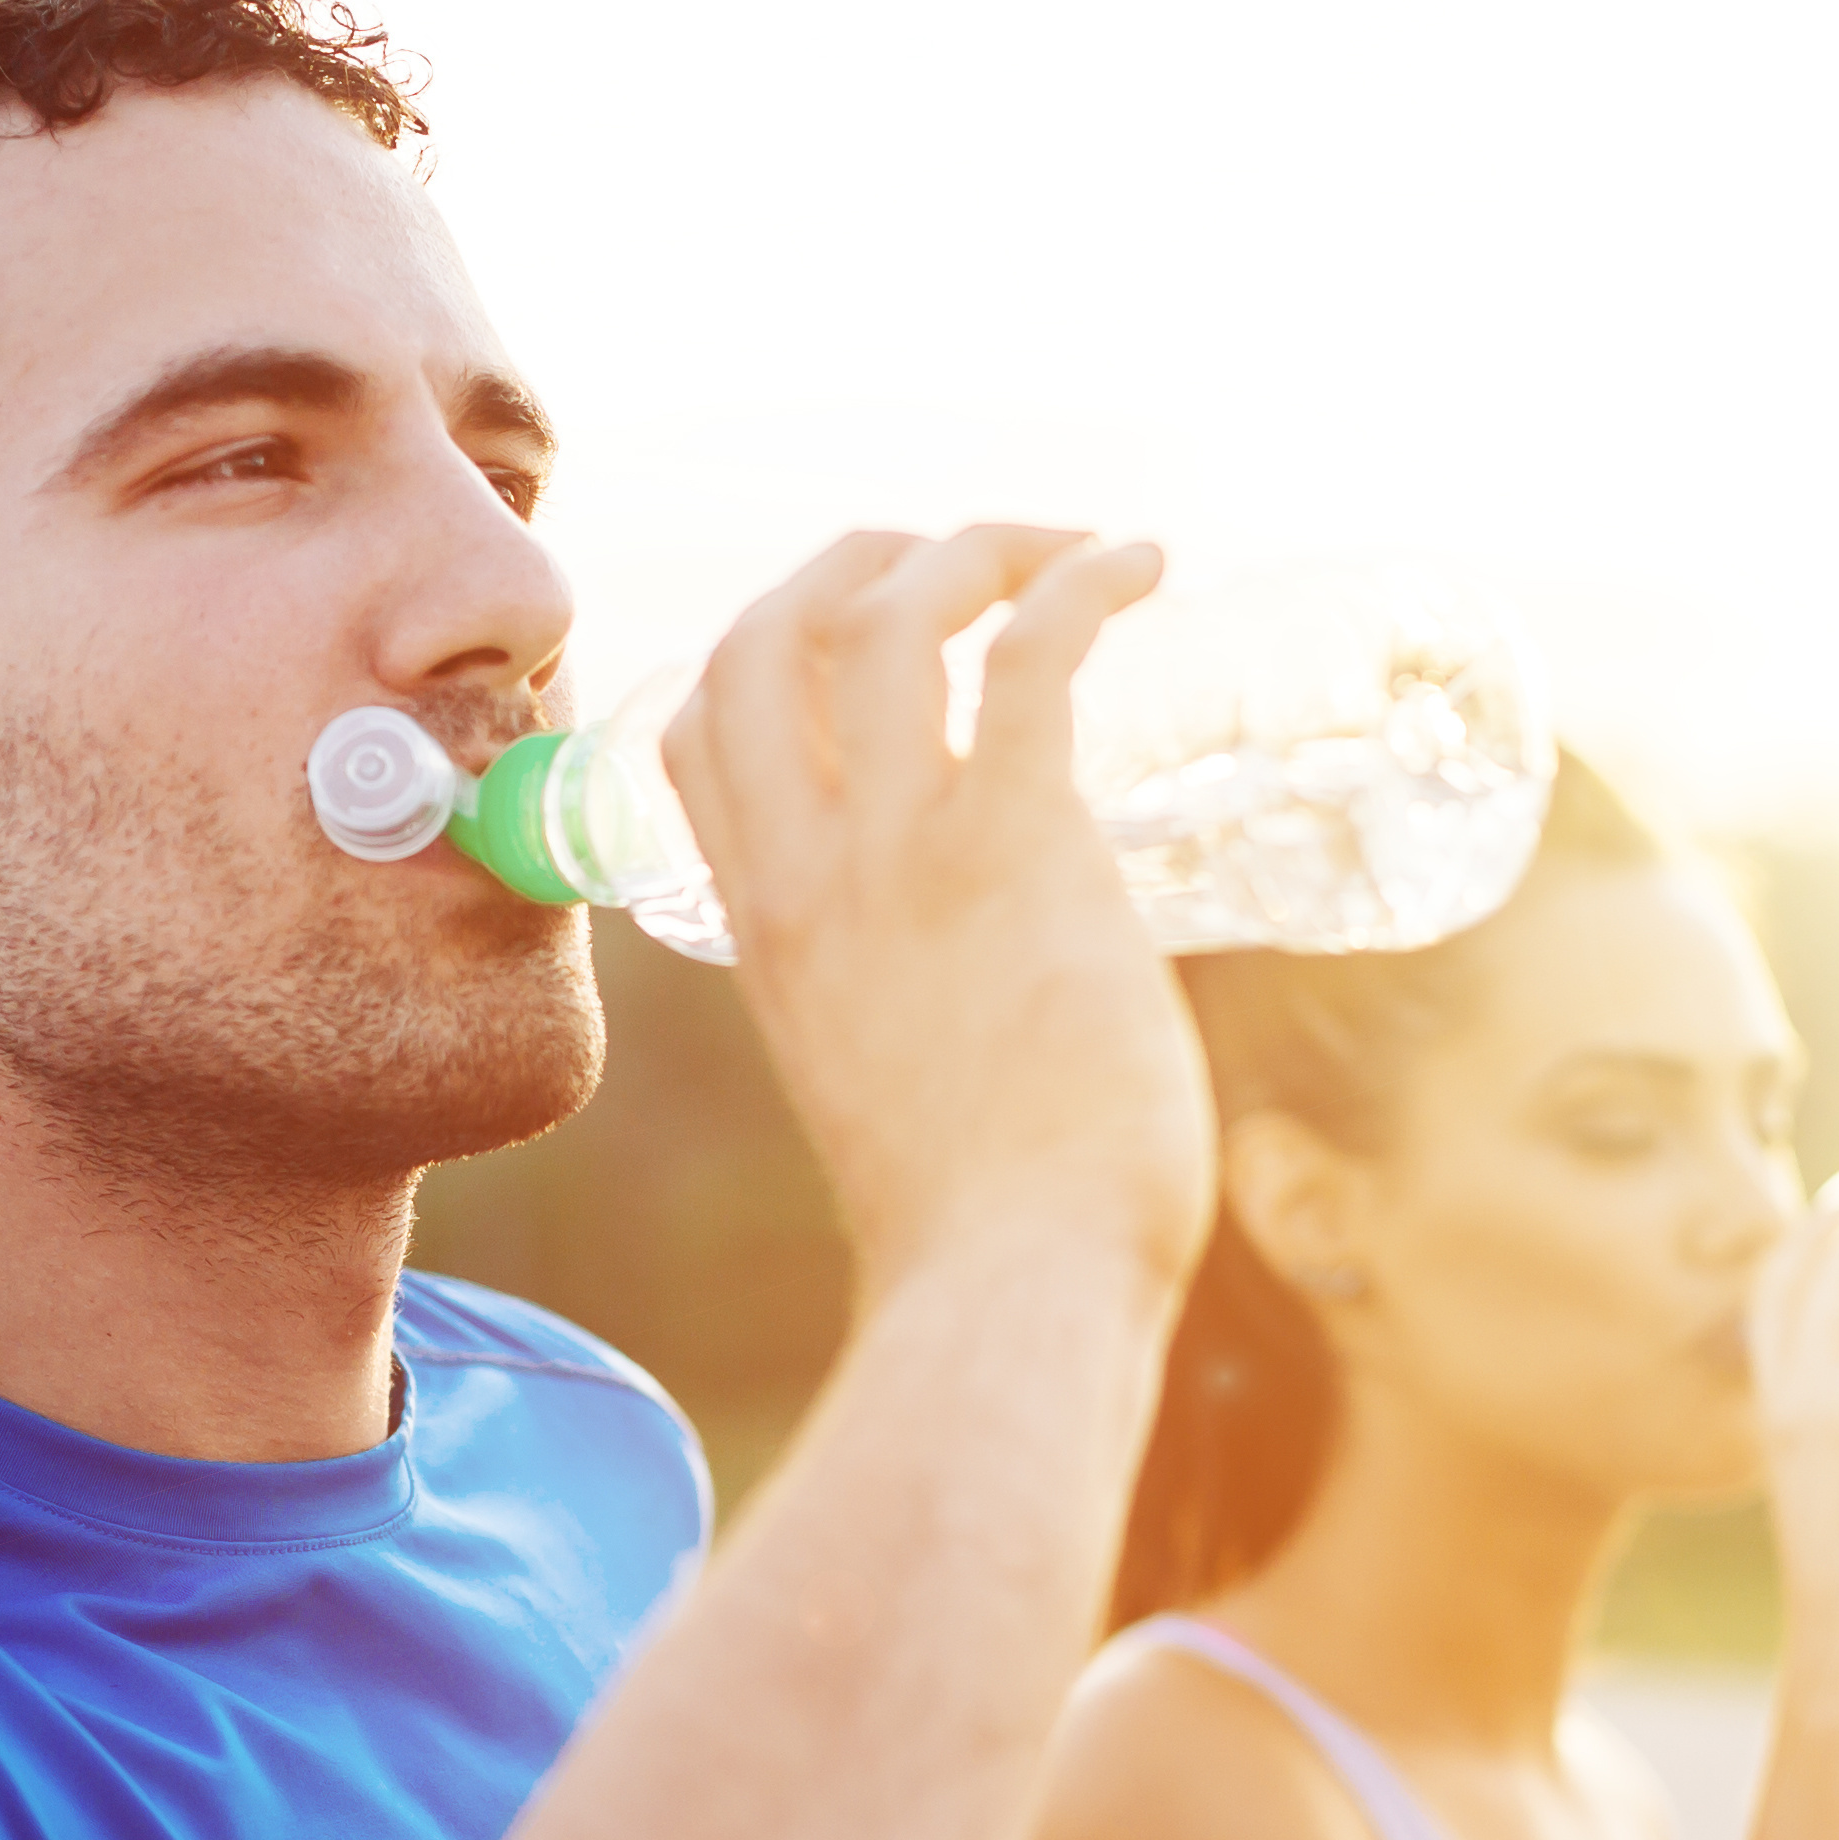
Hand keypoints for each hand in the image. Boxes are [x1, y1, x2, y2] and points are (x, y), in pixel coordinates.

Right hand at [659, 527, 1213, 1299]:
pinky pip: (1033, 650)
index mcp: (767, 930)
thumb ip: (905, 1017)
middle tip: (963, 564)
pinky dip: (1085, 578)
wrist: (1013, 1290)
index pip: (696, 732)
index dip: (761, 648)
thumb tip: (1006, 1001)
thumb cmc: (980, 1234)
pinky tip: (1142, 564)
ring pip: (890, 612)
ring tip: (1066, 549)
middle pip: (767, 635)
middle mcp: (810, 872)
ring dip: (977, 548)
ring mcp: (902, 852)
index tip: (857, 635)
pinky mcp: (1016, 845)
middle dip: (856, 562)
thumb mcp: (882, 1094)